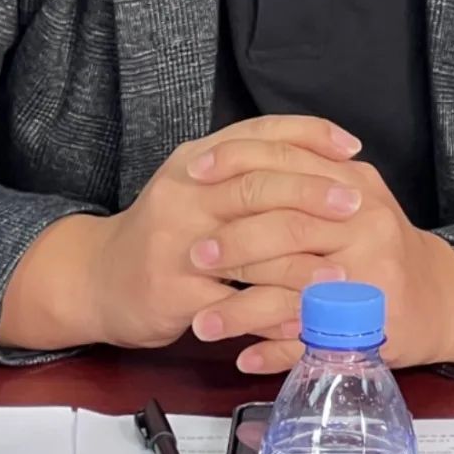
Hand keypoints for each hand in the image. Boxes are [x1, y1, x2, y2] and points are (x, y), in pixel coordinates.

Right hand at [0, 114, 363, 352]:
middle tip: (355, 204)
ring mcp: (176, 244)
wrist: (98, 278)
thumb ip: (248, 169)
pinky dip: (273, 313)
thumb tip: (324, 160)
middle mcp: (184, 193)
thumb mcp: (199, 184)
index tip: (351, 146)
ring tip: (342, 273)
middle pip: (255, 184)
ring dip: (301, 262)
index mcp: (196, 160)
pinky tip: (305, 319)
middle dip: (312, 193)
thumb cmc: (167, 230)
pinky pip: (234, 303)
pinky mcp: (173, 293)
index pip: (258, 134)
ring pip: (248, 247)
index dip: (308, 135)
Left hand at [184, 141, 453, 374]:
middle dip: (234, 245)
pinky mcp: (370, 330)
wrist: (440, 297)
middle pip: (287, 229)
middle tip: (194, 256)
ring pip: (293, 294)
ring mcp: (368, 282)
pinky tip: (242, 357)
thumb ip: (300, 171)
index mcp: (353, 185)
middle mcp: (364, 226)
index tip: (193, 175)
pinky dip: (273, 354)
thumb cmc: (379, 242)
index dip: (237, 166)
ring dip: (241, 312)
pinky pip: (312, 345)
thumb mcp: (350, 192)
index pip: (288, 165)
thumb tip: (226, 154)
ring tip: (202, 324)